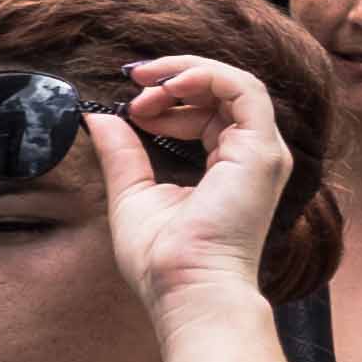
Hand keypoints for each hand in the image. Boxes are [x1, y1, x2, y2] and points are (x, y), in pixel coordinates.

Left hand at [90, 58, 296, 311]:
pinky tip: (169, 86)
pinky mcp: (261, 151)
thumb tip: (99, 116)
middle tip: (132, 86)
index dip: (168, 98)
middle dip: (173, 80)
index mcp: (231, 166)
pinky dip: (206, 77)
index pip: (210, 111)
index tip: (129, 105)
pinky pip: (244, 91)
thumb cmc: (164, 260)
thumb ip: (123, 153)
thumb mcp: (133, 193)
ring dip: (187, 73)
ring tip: (146, 84)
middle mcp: (254, 156)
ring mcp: (262, 153)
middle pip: (223, 93)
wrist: (187, 289)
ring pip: (237, 84)